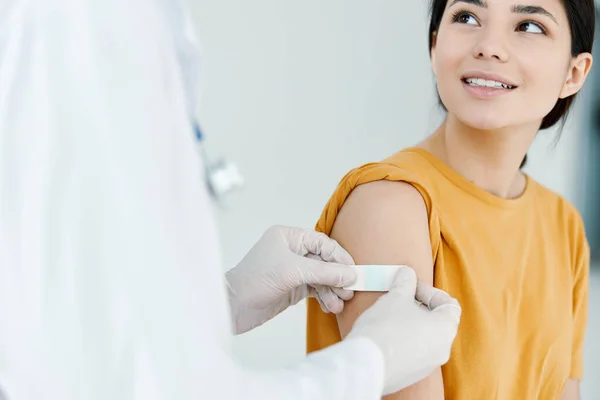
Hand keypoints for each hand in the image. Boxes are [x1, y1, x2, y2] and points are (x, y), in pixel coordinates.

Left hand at [226, 226, 356, 333]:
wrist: (233, 307)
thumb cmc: (255, 280)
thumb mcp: (293, 272)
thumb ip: (324, 272)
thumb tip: (351, 274)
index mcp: (289, 236)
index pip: (322, 243)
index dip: (340, 257)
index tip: (354, 271)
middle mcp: (292, 250)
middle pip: (324, 260)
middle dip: (337, 276)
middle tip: (349, 291)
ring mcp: (292, 269)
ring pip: (321, 277)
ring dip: (332, 290)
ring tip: (340, 304)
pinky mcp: (292, 287)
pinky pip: (315, 289)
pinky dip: (324, 297)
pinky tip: (330, 307)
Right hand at [345, 267, 460, 394]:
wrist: (364, 365)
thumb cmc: (385, 328)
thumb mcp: (396, 297)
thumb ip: (405, 282)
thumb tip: (407, 273)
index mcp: (445, 329)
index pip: (449, 304)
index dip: (430, 291)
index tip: (411, 287)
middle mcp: (442, 349)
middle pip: (437, 320)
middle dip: (418, 306)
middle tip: (398, 298)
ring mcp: (427, 365)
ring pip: (424, 337)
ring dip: (410, 323)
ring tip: (388, 316)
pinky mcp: (411, 375)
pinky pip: (412, 353)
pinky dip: (402, 341)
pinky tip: (383, 334)